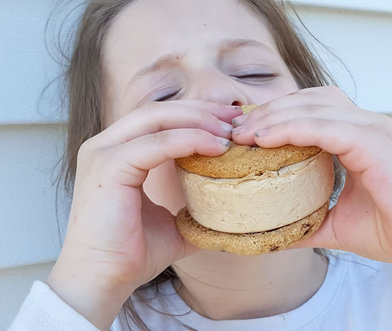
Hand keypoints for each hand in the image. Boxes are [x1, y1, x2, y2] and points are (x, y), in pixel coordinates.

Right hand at [47, 101, 240, 328]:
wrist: (104, 280)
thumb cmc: (132, 253)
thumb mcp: (172, 223)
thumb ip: (194, 209)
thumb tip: (228, 212)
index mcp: (118, 153)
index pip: (159, 119)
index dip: (195, 114)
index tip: (229, 122)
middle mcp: (106, 145)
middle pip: (159, 111)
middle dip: (201, 110)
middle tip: (236, 118)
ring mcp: (104, 153)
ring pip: (157, 119)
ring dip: (198, 121)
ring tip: (230, 134)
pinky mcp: (108, 166)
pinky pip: (157, 143)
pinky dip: (189, 140)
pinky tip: (216, 148)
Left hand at [232, 86, 391, 264]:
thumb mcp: (336, 221)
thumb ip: (305, 220)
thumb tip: (271, 233)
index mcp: (361, 135)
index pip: (312, 110)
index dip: (277, 115)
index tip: (245, 132)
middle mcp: (368, 124)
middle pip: (308, 101)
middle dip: (269, 111)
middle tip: (236, 129)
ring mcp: (374, 129)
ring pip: (312, 108)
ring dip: (274, 116)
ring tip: (243, 133)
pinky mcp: (375, 142)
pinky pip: (325, 126)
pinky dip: (292, 128)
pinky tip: (264, 139)